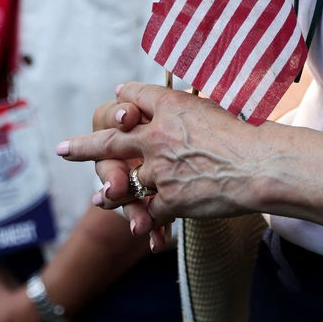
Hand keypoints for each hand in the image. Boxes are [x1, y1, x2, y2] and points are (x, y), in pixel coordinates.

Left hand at [60, 83, 270, 235]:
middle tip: (63, 150)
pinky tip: (139, 225)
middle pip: (111, 137)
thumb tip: (182, 102)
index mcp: (173, 107)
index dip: (127, 97)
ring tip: (99, 197)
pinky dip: (147, 218)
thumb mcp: (220, 106)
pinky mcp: (170, 199)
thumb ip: (194, 107)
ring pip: (125, 182)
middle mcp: (158, 136)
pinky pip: (150, 209)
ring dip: (111, 190)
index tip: (120, 96)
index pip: (139, 96)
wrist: (259, 166)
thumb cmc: (250, 135)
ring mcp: (160, 170)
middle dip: (85, 146)